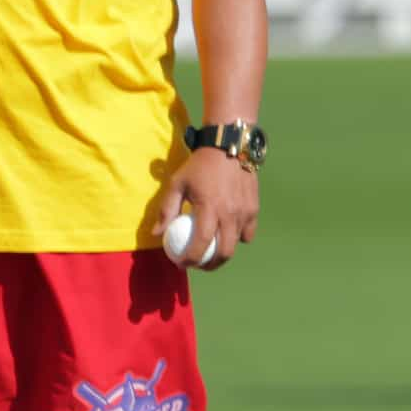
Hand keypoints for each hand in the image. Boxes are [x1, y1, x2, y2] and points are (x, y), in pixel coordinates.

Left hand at [153, 148, 258, 271]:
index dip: (190, 260)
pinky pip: (248, 233)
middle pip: (223, 252)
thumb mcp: (177, 183)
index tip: (182, 264)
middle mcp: (230, 214)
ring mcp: (245, 212)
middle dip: (210, 264)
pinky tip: (229, 234)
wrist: (230, 146)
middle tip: (198, 264)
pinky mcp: (254, 209)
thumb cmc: (199, 165)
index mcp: (209, 208)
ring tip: (211, 252)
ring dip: (223, 253)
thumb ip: (166, 210)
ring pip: (236, 245)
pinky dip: (238, 238)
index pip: (201, 244)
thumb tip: (157, 234)